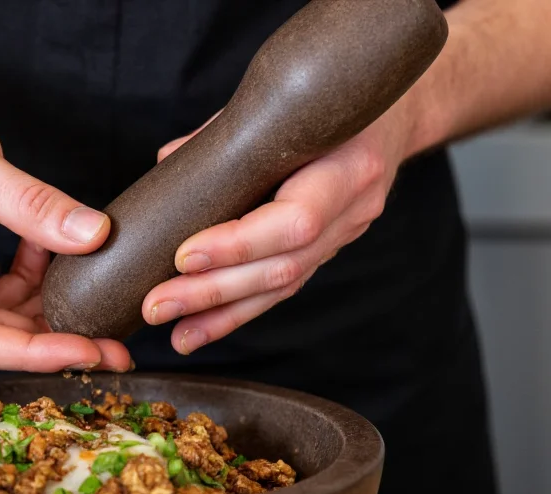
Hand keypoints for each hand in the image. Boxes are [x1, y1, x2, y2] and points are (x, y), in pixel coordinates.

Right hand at [0, 82, 130, 371]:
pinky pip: (2, 294)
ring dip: (49, 311)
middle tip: (115, 347)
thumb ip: (33, 206)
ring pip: (1, 321)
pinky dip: (33, 278)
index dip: (32, 353)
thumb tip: (94, 237)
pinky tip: (50, 248)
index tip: (87, 351)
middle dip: (53, 342)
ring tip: (98, 298)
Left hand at [143, 98, 415, 353]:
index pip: (295, 220)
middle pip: (282, 265)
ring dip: (220, 313)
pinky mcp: (327, 252)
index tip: (184, 255)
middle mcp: (352, 209)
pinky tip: (198, 330)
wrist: (394, 115)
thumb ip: (228, 133)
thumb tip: (169, 161)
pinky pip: (281, 289)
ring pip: (281, 286)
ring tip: (175, 334)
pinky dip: (236, 313)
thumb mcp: (286, 104)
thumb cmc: (331, 101)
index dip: (238, 243)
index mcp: (347, 166)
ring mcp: (343, 235)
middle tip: (157, 304)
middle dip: (213, 289)